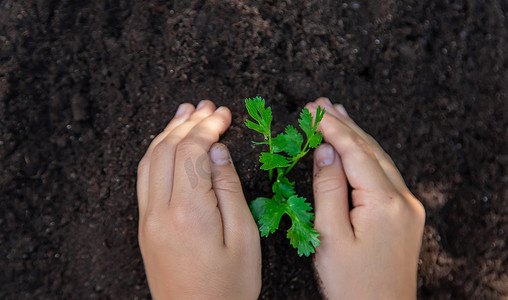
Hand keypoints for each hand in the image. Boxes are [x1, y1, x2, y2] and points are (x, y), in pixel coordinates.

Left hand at [136, 100, 260, 299]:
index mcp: (189, 213)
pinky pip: (145, 178)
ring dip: (168, 132)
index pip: (192, 152)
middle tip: (208, 106)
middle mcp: (160, 211)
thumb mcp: (244, 238)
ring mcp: (148, 218)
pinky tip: (168, 143)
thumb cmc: (229, 287)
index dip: (208, 127)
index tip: (224, 113)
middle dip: (189, 122)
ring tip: (186, 112)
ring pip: (150, 160)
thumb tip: (218, 152)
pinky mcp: (146, 226)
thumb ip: (229, 189)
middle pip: (167, 149)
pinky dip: (156, 152)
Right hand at [306, 98, 424, 298]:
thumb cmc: (351, 283)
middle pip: (370, 149)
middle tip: (321, 102)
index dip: (332, 128)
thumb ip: (328, 189)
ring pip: (380, 159)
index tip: (312, 109)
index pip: (355, 152)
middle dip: (345, 124)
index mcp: (383, 202)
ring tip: (338, 114)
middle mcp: (403, 198)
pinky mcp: (407, 214)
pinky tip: (356, 149)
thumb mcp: (330, 236)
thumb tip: (325, 151)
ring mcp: (408, 206)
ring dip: (357, 136)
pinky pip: (385, 174)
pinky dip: (367, 156)